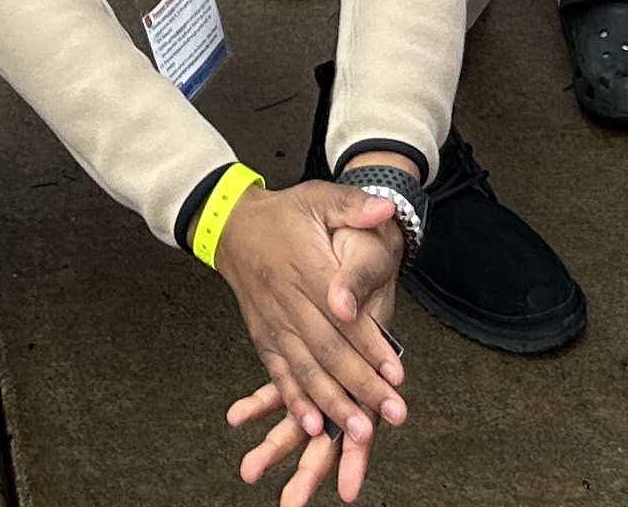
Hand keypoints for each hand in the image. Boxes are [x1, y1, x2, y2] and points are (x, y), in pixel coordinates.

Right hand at [213, 182, 407, 498]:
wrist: (231, 224)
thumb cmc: (283, 213)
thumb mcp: (318, 197)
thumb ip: (353, 204)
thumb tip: (386, 207)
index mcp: (306, 267)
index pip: (343, 313)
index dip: (370, 344)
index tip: (396, 372)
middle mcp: (287, 300)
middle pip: (328, 350)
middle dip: (362, 386)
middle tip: (393, 412)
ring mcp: (272, 322)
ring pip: (305, 369)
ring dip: (333, 403)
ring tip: (360, 431)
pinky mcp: (262, 336)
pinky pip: (278, 373)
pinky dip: (294, 400)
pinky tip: (311, 425)